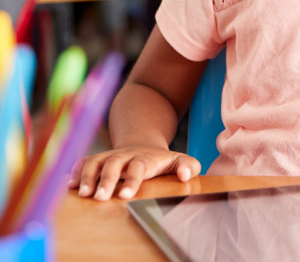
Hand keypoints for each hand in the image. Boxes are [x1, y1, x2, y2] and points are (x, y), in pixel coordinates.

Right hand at [68, 145, 200, 200]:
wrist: (143, 144)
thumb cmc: (161, 160)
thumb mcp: (179, 160)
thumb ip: (188, 166)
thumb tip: (185, 174)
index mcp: (144, 158)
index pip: (138, 167)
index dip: (132, 179)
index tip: (126, 194)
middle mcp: (124, 156)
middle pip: (113, 163)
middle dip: (105, 180)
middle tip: (99, 197)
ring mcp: (109, 156)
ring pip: (96, 161)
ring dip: (88, 176)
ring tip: (82, 194)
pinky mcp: (98, 159)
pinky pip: (84, 162)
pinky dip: (76, 172)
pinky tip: (70, 185)